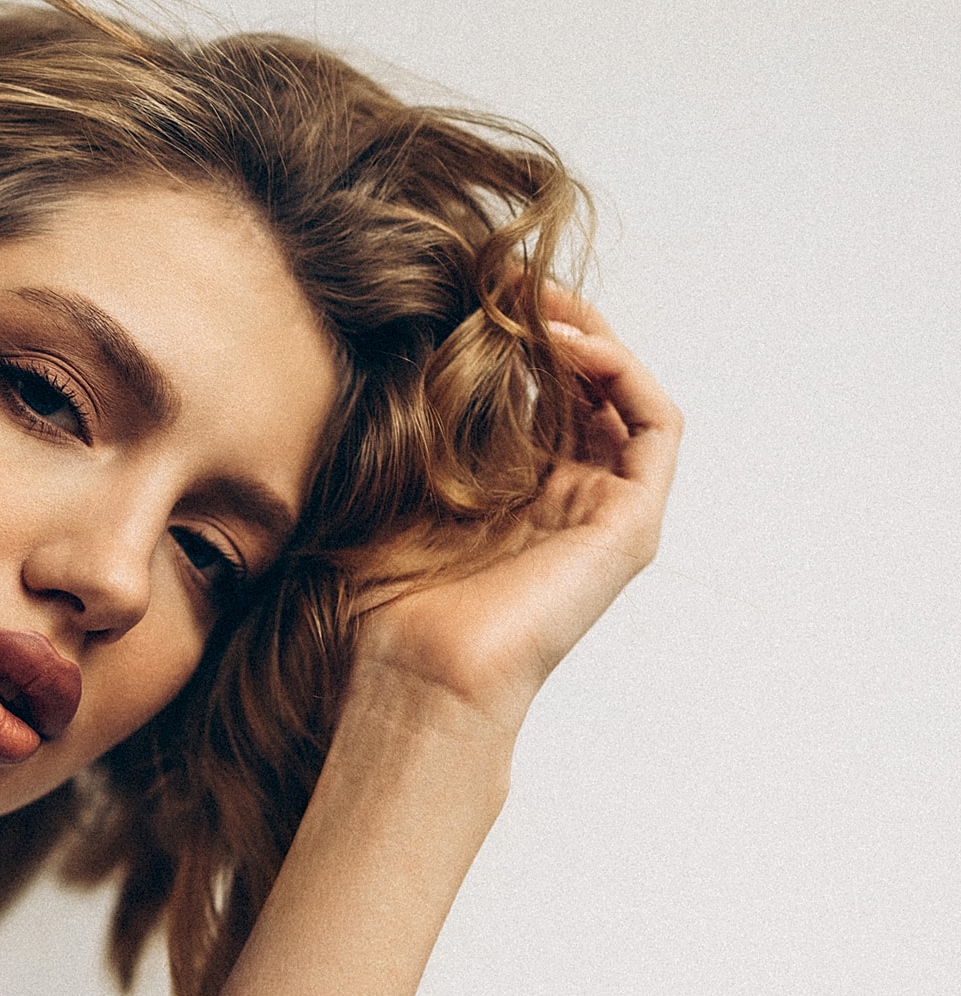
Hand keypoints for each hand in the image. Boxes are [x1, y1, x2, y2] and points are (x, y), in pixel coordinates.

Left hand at [354, 293, 682, 727]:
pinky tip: (573, 348)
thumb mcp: (391, 489)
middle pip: (584, 386)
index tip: (477, 288)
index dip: (517, 335)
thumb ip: (411, 424)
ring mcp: (603, 512)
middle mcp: (565, 499)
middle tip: (514, 278)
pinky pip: (656, 429)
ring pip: (624, 398)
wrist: (417, 670)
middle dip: (556, 323)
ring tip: (542, 304)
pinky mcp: (631, 525)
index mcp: (512, 494)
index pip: (537, 393)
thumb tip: (404, 340)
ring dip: (592, 339)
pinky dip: (625, 377)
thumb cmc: (387, 599)